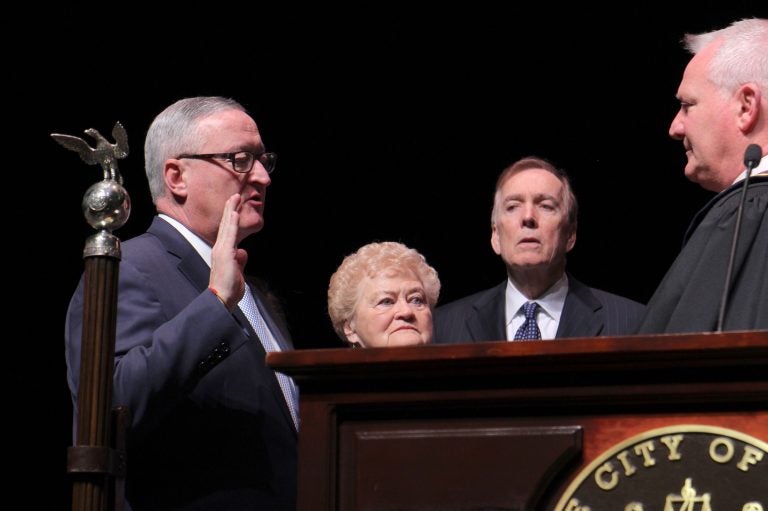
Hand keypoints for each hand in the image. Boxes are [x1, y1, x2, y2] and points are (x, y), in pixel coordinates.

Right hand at [209, 194, 247, 309]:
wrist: (221, 298)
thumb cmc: (228, 289)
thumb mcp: (237, 272)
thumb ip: (240, 261)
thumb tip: (243, 253)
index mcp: (223, 252)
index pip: (228, 231)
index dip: (231, 218)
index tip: (235, 207)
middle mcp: (220, 248)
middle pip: (226, 224)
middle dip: (230, 209)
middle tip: (235, 195)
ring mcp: (221, 250)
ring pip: (227, 226)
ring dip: (231, 210)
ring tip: (235, 198)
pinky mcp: (225, 253)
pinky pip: (230, 234)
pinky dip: (232, 223)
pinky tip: (234, 213)